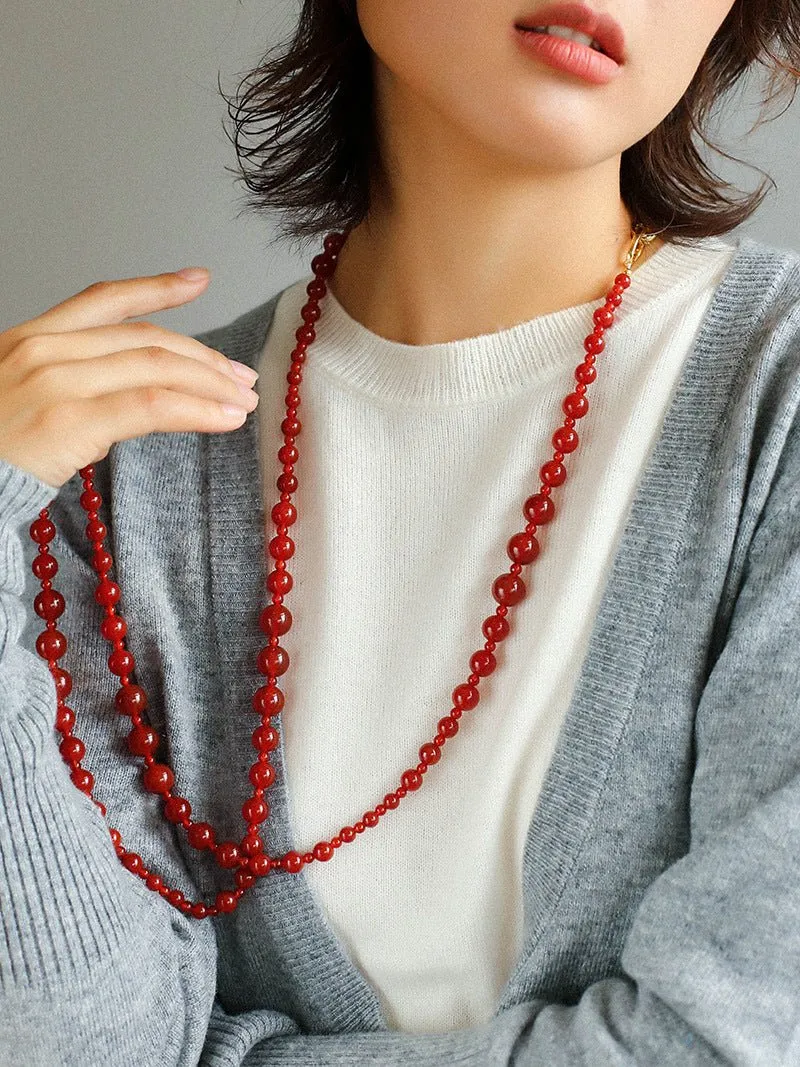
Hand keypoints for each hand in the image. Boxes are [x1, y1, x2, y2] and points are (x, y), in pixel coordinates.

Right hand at [0, 269, 259, 488]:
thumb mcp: (20, 396)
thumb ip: (73, 386)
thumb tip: (129, 401)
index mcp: (32, 338)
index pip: (104, 300)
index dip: (156, 287)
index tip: (200, 279)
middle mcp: (45, 349)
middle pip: (145, 340)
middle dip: (203, 356)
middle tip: (240, 376)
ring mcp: (57, 381)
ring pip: (156, 367)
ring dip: (210, 383)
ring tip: (243, 399)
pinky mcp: (70, 419)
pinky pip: (151, 405)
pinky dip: (198, 410)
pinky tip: (225, 418)